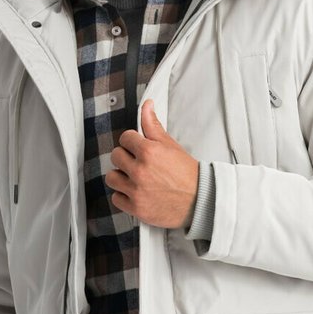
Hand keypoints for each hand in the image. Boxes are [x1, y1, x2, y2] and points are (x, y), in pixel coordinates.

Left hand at [105, 99, 198, 228]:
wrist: (201, 201)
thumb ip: (153, 125)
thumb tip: (146, 106)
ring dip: (120, 177)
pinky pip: (116, 198)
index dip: (132, 142)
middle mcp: (140, 171)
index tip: (138, 148)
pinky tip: (135, 192)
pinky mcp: (136, 208)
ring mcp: (137, 190)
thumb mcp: (171, 145)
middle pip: (115, 156)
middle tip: (138, 163)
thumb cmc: (188, 174)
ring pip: (111, 177)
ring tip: (134, 178)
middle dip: (126, 158)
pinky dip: (123, 196)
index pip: (125, 138)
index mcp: (149, 152)